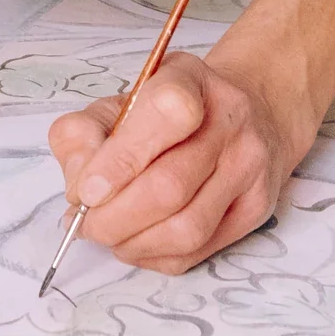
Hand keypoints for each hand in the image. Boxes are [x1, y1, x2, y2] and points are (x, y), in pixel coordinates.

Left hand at [47, 50, 300, 275]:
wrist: (245, 113)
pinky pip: (198, 251)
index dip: (120, 159)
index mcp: (189, 79)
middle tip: (86, 224)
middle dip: (114, 218)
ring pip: (186, 229)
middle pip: (170, 186)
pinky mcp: (256, 208)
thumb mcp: (120, 101)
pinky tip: (137, 242)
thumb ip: (86, 133)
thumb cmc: (169, 110)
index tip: (87, 191)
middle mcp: (230, 119)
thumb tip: (78, 187)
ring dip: (133, 243)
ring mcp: (249, 166)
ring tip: (109, 235)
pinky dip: (155, 256)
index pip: (164, 113)